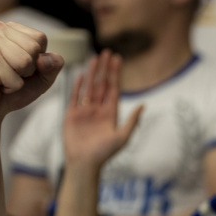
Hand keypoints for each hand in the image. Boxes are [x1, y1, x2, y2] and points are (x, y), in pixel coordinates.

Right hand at [0, 21, 63, 126]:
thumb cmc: (11, 87)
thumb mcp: (41, 77)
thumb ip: (52, 66)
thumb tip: (51, 58)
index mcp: (12, 29)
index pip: (40, 38)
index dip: (38, 59)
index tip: (21, 66)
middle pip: (34, 48)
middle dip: (29, 68)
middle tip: (11, 73)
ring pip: (26, 61)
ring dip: (19, 78)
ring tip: (4, 77)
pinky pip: (16, 79)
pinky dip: (11, 87)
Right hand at [62, 51, 142, 169]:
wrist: (84, 163)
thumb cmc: (105, 153)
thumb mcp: (122, 137)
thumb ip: (132, 121)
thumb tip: (143, 105)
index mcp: (111, 113)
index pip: (114, 88)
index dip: (116, 74)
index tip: (118, 59)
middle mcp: (98, 109)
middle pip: (102, 84)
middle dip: (105, 68)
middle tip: (106, 52)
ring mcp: (85, 111)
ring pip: (89, 87)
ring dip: (92, 73)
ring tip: (95, 58)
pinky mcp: (72, 114)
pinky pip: (75, 96)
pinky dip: (78, 85)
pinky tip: (81, 74)